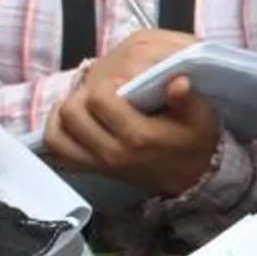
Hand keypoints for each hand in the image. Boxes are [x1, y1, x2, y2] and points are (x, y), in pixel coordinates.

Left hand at [40, 27, 225, 197]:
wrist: (190, 174)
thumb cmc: (193, 140)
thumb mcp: (200, 117)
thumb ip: (187, 99)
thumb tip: (179, 81)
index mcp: (138, 137)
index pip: (99, 99)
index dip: (107, 84)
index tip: (123, 83)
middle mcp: (112, 153)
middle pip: (72, 113)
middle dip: (84, 95)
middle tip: (104, 92)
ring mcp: (98, 164)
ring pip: (56, 132)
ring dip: (66, 112)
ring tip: (86, 103)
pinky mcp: (90, 169)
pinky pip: (57, 150)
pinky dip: (57, 131)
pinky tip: (73, 120)